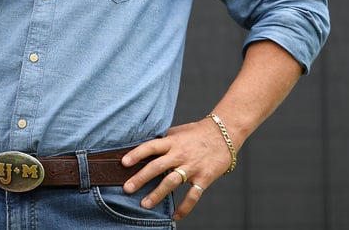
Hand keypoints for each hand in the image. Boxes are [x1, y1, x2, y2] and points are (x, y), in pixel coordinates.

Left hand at [121, 118, 236, 220]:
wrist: (225, 133)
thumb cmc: (199, 132)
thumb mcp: (179, 131)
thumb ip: (164, 140)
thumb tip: (145, 147)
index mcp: (173, 141)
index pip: (151, 147)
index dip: (137, 154)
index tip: (124, 163)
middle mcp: (180, 154)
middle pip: (157, 166)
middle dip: (141, 178)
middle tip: (127, 188)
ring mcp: (192, 166)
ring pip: (171, 182)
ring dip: (157, 194)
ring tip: (144, 204)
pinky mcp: (204, 177)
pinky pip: (193, 195)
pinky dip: (184, 207)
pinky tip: (176, 216)